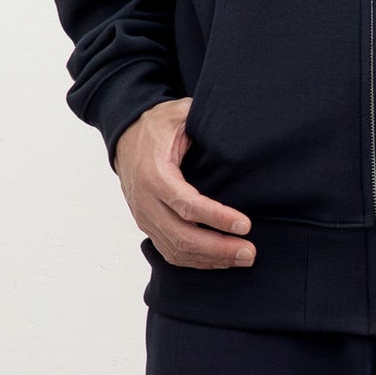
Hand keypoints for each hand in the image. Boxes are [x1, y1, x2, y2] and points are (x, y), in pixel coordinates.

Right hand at [113, 98, 255, 269]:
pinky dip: (196, 261)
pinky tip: (220, 260)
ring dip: (211, 259)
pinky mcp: (147, 225)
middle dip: (219, 248)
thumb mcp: (179, 113)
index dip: (217, 218)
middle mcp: (145, 201)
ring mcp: (144, 217)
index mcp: (154, 174)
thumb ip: (202, 119)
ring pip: (176, 250)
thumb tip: (235, 126)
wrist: (125, 136)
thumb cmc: (158, 124)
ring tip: (242, 257)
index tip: (245, 225)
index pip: (187, 205)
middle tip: (250, 252)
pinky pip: (170, 252)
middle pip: (182, 237)